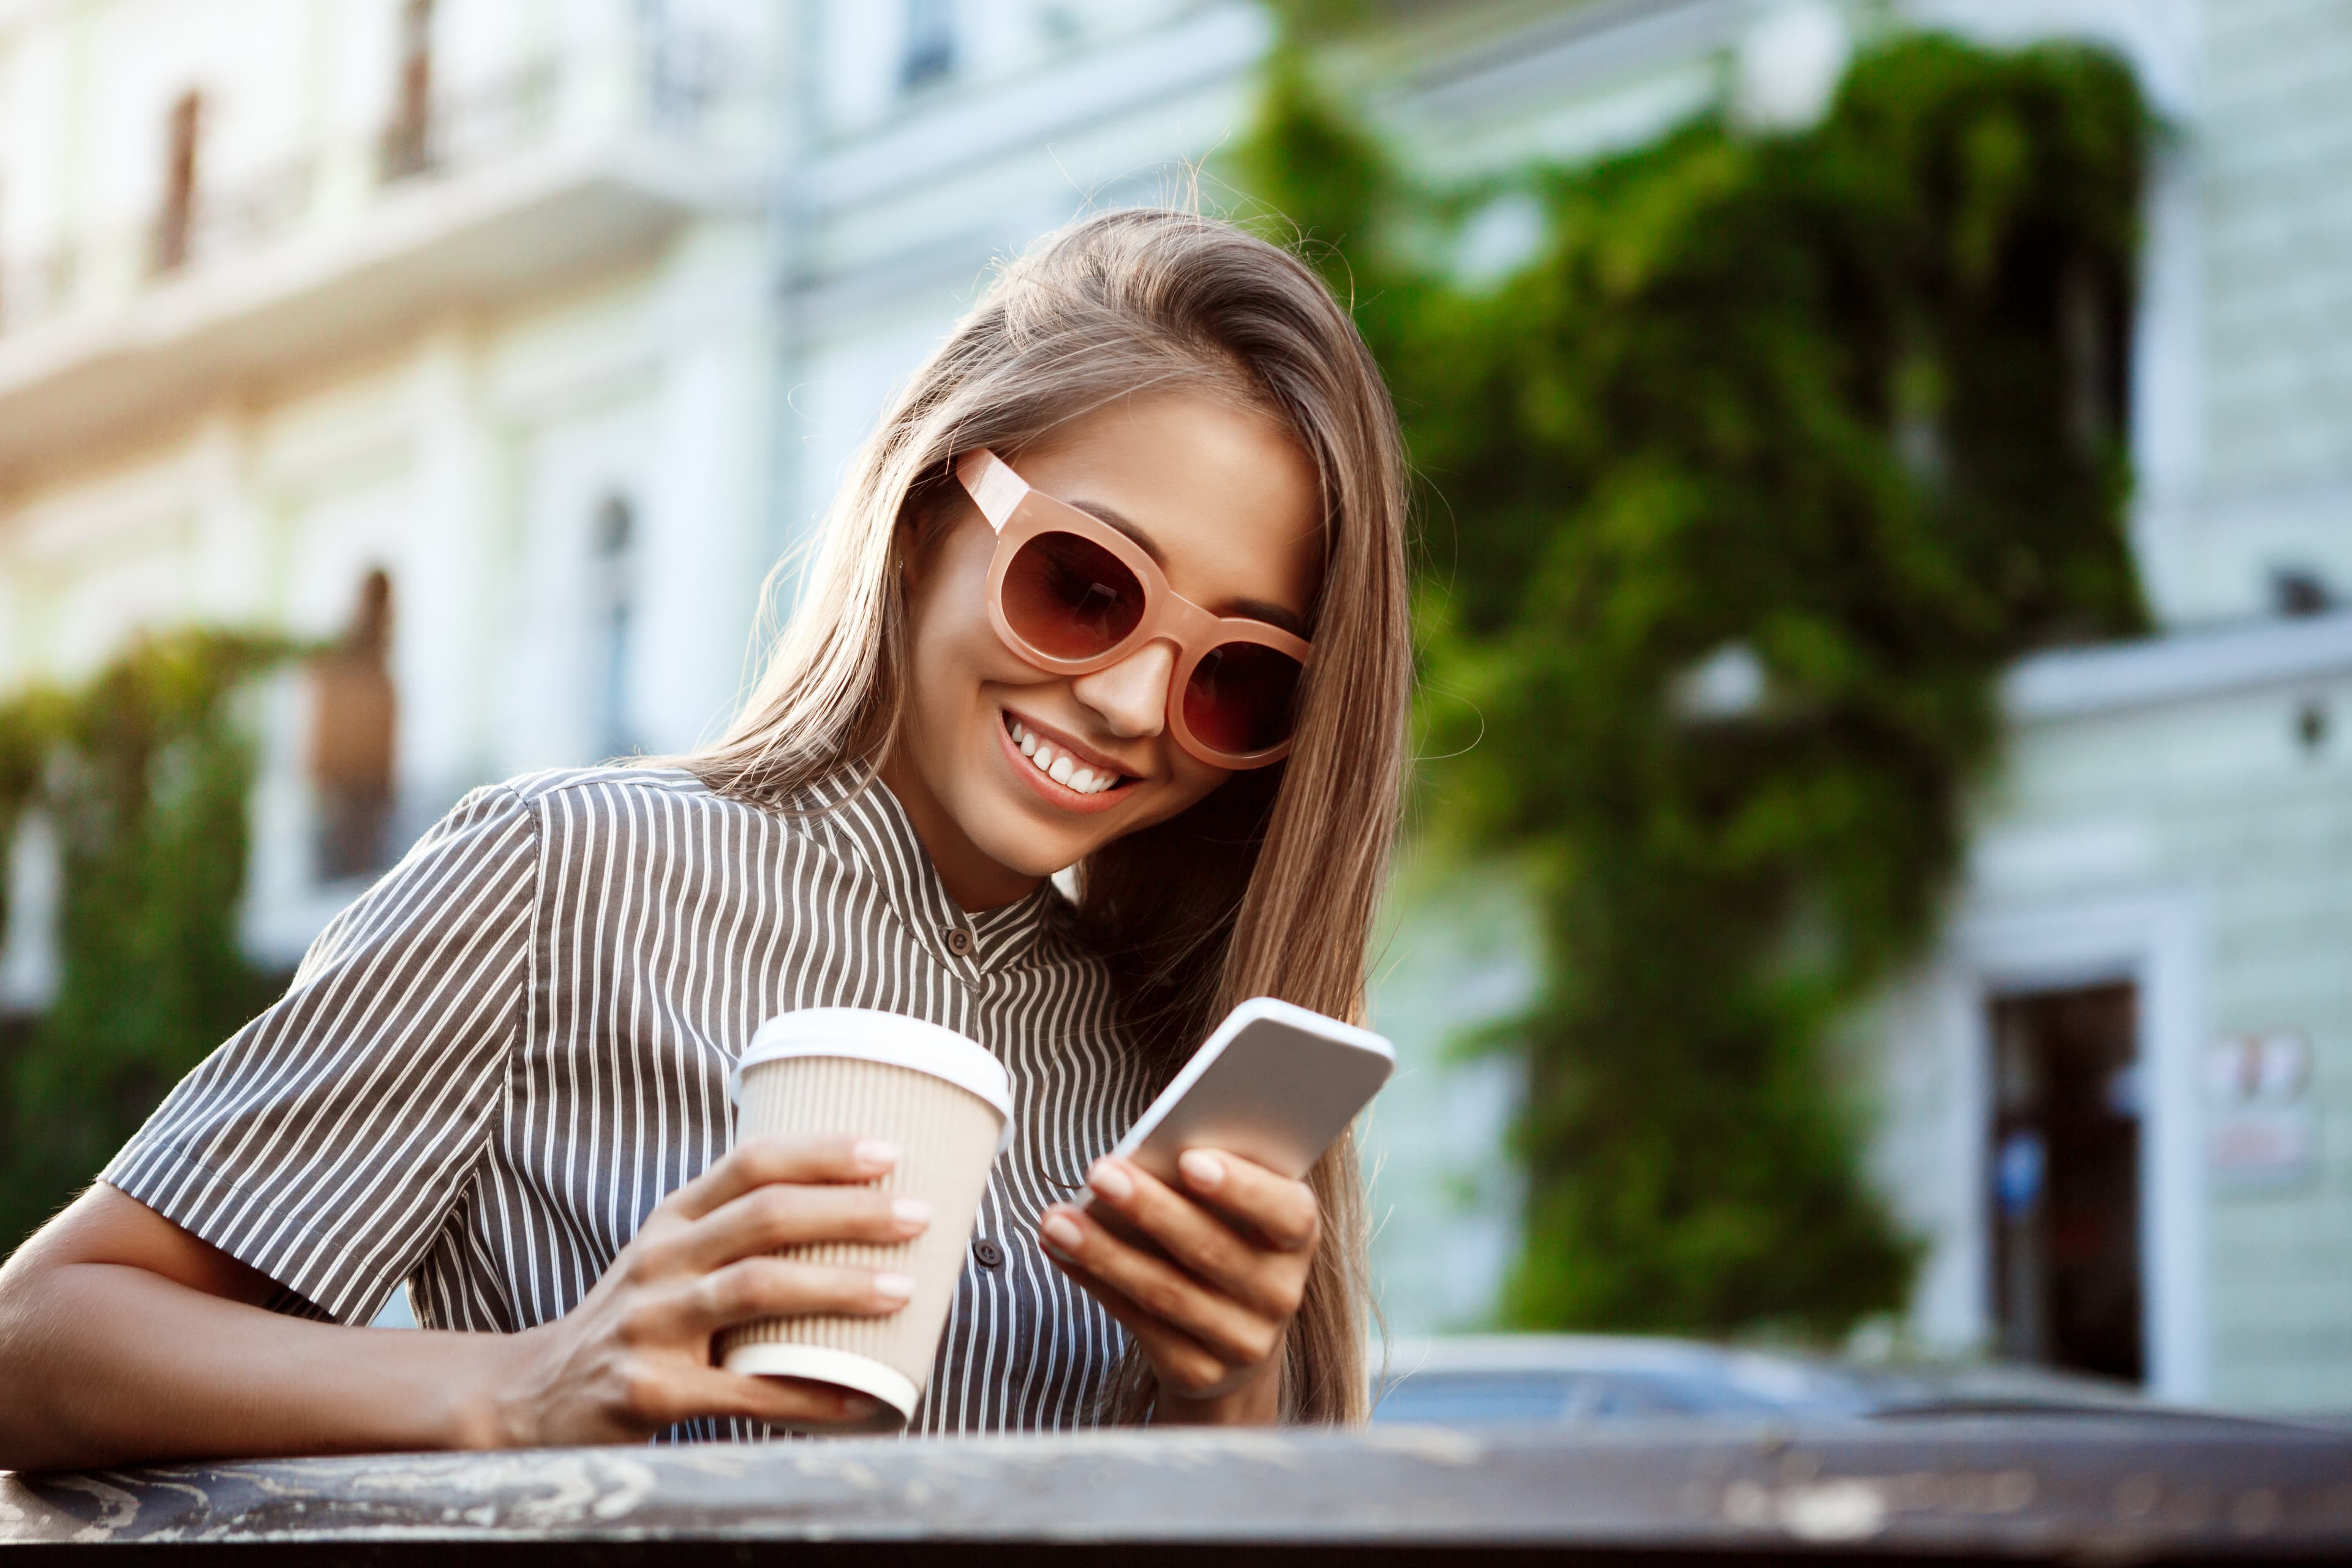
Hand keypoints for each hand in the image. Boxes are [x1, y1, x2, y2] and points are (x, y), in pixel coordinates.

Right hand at [482, 1134, 929, 1444]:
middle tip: (918, 1215)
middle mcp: (660, 1261)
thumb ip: (740, 1233)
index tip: (889, 1152)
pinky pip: (743, 1391)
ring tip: (904, 1290)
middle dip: (849, 1213)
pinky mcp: (649, 1392)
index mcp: (674, 1220)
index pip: (751, 1163)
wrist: (537, 1396)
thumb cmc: (638, 1320)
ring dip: (838, 1287)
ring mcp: (650, 1325)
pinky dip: (807, 1394)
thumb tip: (862, 1215)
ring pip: (756, 1289)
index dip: (821, 1152)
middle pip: (765, 1218)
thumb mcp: (672, 1258)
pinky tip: (859, 1398)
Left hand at [1038, 1148, 1318, 1424]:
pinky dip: (1095, 1283)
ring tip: (1057, 1220)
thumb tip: (1145, 1153)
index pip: (1285, 1212)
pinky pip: (1139, 1323)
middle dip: (1150, 1209)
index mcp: (1298, 1236)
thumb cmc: (1226, 1237)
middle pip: (1211, 1250)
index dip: (1241, 1187)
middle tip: (1099, 1173)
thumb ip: (1208, 1176)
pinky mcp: (1199, 1372)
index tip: (1189, 1159)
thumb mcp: (1236, 1205)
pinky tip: (1061, 1252)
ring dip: (1104, 1252)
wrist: (1235, 1337)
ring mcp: (1243, 1340)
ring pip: (1166, 1293)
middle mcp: (1280, 1293)